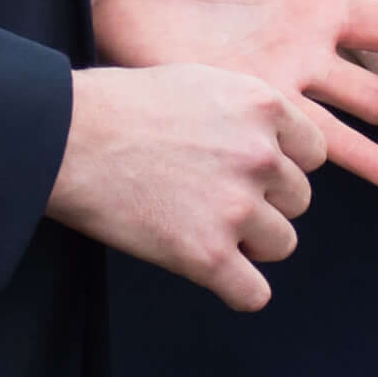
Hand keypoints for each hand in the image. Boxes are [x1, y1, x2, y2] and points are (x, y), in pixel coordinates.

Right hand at [46, 60, 334, 310]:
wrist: (65, 139)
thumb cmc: (119, 106)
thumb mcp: (199, 82)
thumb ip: (245, 113)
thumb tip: (272, 145)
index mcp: (263, 106)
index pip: (312, 154)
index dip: (281, 165)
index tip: (246, 170)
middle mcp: (260, 155)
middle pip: (298, 201)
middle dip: (264, 204)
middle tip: (213, 200)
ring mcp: (236, 207)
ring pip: (280, 245)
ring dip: (249, 245)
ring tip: (203, 230)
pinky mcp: (208, 256)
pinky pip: (253, 294)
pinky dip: (236, 290)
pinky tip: (210, 273)